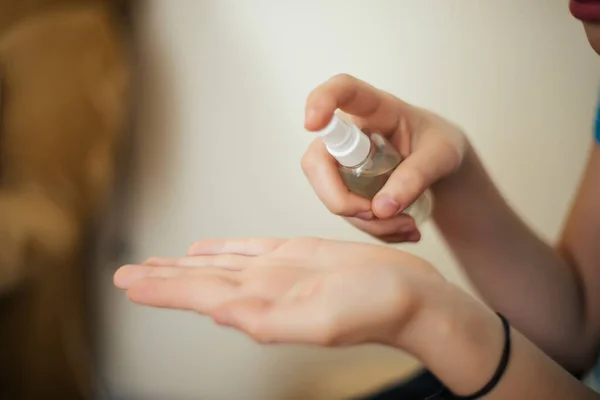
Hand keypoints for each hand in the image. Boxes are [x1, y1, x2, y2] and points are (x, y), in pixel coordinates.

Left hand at [114, 237, 446, 346]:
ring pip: (219, 265)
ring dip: (185, 265)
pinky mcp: (296, 256)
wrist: (410, 295)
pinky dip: (223, 249)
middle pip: (201, 281)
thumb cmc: (376, 310)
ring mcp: (278, 272)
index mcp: (263, 307)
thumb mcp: (321, 321)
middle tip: (125, 274)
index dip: (162, 289)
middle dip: (162, 278)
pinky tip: (206, 251)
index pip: (200, 296)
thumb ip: (269, 322)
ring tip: (156, 264)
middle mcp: (263, 290)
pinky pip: (249, 249)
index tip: (127, 283)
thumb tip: (221, 314)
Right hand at [302, 74, 466, 241]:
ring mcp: (341, 160)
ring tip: (410, 226)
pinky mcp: (343, 184)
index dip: (320, 101)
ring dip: (368, 222)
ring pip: (330, 194)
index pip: (342, 90)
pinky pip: (346, 213)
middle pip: (318, 160)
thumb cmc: (438, 145)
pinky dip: (374, 229)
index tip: (312, 124)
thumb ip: (416, 177)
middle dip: (339, 198)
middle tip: (376, 214)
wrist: (438, 162)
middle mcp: (349, 132)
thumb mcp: (441, 157)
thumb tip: (381, 209)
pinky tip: (403, 228)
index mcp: (376, 108)